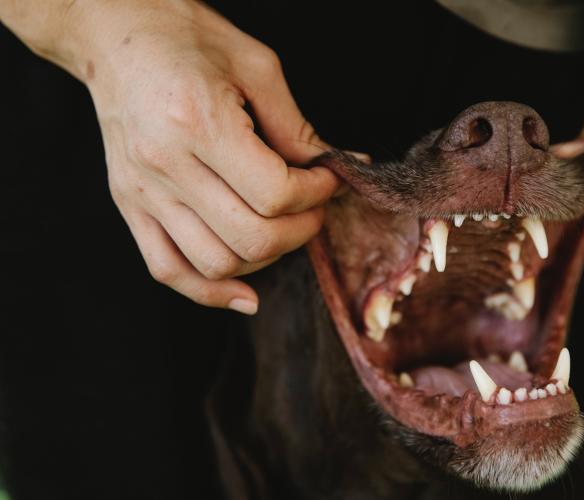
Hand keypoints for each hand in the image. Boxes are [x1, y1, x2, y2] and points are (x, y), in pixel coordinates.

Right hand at [70, 1, 338, 312]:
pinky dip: (210, 292)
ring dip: (265, 257)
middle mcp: (165, 166)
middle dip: (301, 229)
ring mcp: (142, 192)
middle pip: (252, 237)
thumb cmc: (186, 40)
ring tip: (281, 228)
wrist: (114, 33)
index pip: (275, 194)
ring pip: (217, 263)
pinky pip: (168, 270)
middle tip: (314, 206)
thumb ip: (297, 127)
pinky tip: (245, 293)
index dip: (317, 193)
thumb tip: (340, 165)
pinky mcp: (130, 205)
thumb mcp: (256, 67)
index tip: (328, 178)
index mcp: (199, 124)